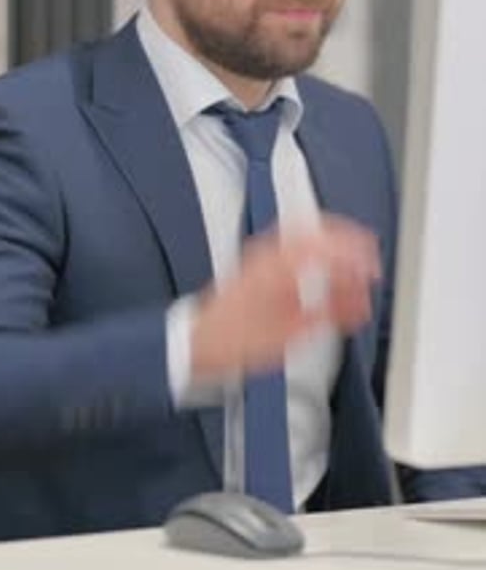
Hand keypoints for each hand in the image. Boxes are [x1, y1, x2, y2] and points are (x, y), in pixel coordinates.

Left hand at [191, 215, 380, 382]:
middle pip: (318, 228)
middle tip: (368, 256)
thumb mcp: (291, 333)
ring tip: (351, 256)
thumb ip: (330, 312)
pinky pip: (291, 240)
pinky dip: (313, 245)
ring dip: (331, 239)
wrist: (198, 341)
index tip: (372, 269)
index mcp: (281, 266)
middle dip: (349, 240)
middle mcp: (270, 252)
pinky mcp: (256, 261)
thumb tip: (359, 302)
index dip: (357, 255)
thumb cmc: (234, 340)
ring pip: (304, 230)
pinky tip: (320, 262)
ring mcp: (261, 253)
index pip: (328, 247)